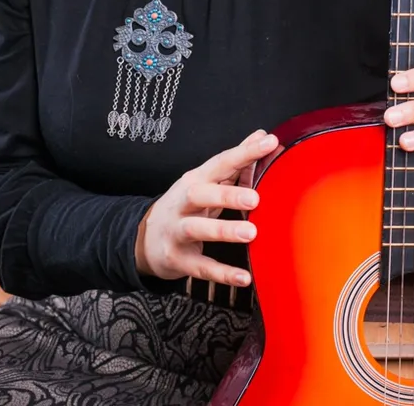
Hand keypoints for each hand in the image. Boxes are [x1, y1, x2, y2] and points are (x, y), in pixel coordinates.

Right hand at [135, 128, 278, 286]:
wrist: (145, 238)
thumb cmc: (186, 206)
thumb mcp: (206, 181)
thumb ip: (235, 161)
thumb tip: (261, 135)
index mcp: (196, 180)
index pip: (221, 162)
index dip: (245, 152)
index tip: (269, 142)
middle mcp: (183, 202)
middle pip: (201, 193)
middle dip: (227, 195)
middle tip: (255, 198)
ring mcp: (177, 230)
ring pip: (198, 229)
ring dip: (223, 231)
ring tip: (250, 233)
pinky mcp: (177, 259)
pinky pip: (200, 267)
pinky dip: (221, 273)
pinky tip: (243, 278)